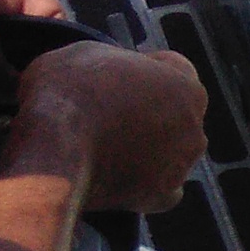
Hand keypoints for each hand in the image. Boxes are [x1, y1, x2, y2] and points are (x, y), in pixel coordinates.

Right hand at [12, 39, 207, 213]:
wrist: (54, 150)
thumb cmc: (67, 94)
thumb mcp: (87, 52)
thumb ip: (117, 62)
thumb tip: (114, 72)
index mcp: (186, 87)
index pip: (175, 69)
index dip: (146, 68)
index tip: (123, 74)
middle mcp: (195, 129)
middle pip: (176, 112)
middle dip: (150, 109)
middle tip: (111, 109)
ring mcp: (182, 166)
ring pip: (170, 151)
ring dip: (147, 145)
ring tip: (106, 142)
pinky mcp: (162, 197)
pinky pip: (161, 188)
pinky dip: (143, 182)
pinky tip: (117, 172)